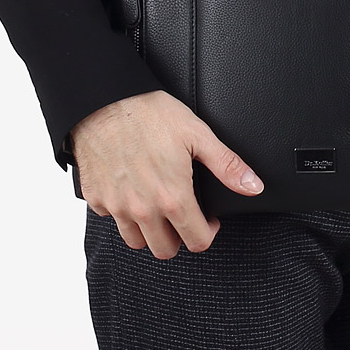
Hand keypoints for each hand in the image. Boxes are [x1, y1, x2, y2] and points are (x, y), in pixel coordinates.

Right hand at [68, 91, 263, 258]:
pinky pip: (111, 219)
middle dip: (179, 237)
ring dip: (149, 231)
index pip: (197, 242)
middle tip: (183, 215)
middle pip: (165, 249)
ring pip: (136, 242)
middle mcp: (143, 209)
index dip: (208, 233)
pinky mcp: (95, 197)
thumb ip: (227, 165)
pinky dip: (122, 211)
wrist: (104, 100)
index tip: (207, 219)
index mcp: (173, 197)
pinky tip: (131, 190)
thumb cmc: (149, 113)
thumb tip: (253, 186)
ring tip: (157, 208)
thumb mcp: (197, 134)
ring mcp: (116, 206)